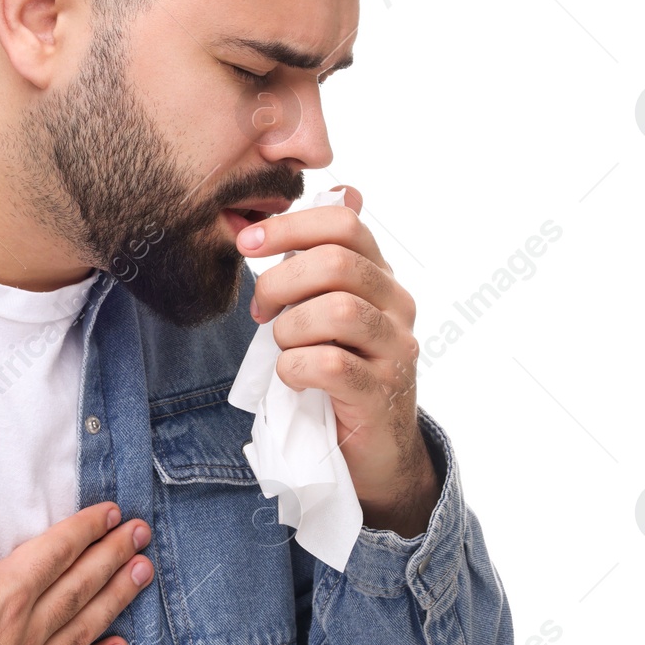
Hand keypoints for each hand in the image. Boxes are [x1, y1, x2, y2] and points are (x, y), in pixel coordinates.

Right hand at [0, 468, 153, 644]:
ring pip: (84, 627)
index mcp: (4, 598)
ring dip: (116, 598)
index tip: (112, 512)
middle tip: (143, 533)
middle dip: (112, 555)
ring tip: (144, 575)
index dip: (84, 529)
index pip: (54, 553)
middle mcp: (27, 632)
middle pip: (79, 586)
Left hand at [237, 185, 439, 536]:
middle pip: (336, 263)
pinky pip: (330, 365)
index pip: (344, 223)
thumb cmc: (340, 374)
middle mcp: (397, 306)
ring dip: (290, 329)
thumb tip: (334, 193)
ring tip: (283, 349)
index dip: (289, 225)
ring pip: (337, 310)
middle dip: (279, 282)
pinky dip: (295, 368)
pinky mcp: (382, 393)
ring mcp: (395, 350)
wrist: (376, 451)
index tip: (247, 243)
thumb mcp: (326, 313)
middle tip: (259, 311)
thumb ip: (319, 265)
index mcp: (380, 277)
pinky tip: (291, 379)